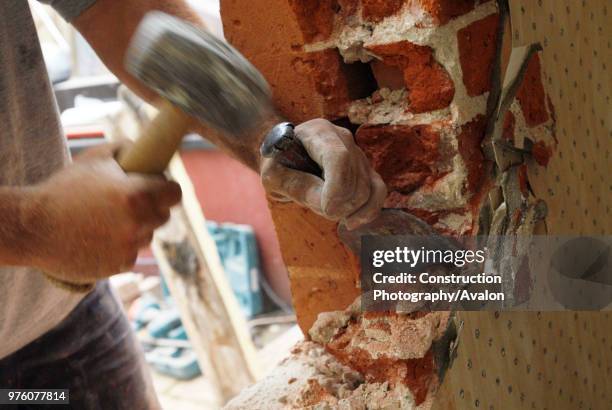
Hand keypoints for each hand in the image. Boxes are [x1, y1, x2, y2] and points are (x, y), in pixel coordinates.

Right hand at [27, 142, 181, 283]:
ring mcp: (129, 249)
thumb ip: (128, 149)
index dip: (166, 188)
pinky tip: (97, 237)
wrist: (32, 227)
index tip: (158, 187)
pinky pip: (131, 253)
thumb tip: (150, 151)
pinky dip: (120, 246)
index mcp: (136, 196)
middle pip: (163, 216)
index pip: (175, 193)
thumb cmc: (64, 189)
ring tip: (104, 220)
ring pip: (147, 236)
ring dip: (135, 228)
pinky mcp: (119, 267)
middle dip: (151, 208)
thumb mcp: (96, 158)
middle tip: (129, 201)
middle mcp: (137, 225)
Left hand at [260, 119, 386, 228]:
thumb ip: (295, 186)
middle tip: (317, 209)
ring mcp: (358, 154)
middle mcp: (343, 138)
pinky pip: (378, 192)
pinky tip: (351, 222)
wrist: (286, 157)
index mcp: (318, 132)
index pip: (338, 157)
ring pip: (367, 189)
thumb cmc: (277, 164)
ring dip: (347, 210)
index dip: (337, 187)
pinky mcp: (366, 170)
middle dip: (338, 204)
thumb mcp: (273, 176)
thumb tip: (330, 205)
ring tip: (327, 210)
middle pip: (354, 178)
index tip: (327, 210)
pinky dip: (368, 211)